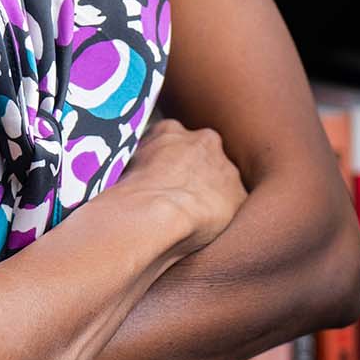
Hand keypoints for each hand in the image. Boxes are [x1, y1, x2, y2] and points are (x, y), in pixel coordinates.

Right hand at [118, 113, 247, 257]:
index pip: (173, 140)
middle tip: (178, 197)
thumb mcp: (121, 163)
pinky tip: (205, 229)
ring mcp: (224, 167)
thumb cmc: (126, 191)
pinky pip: (233, 205)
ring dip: (211, 194)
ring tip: (191, 217)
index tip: (161, 177)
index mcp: (171, 130)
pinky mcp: (239, 195)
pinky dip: (222, 215)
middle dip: (195, 172)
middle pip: (202, 154)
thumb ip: (133, 158)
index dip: (168, 161)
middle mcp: (203, 141)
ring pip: (221, 179)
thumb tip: (124, 166)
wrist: (152, 214)